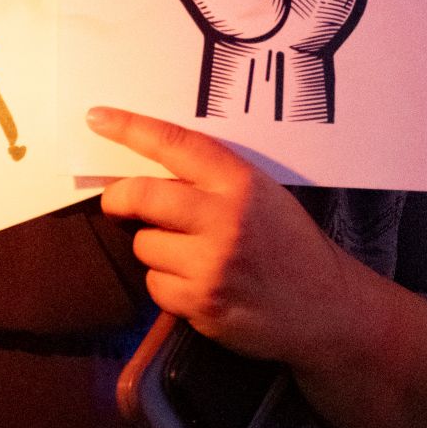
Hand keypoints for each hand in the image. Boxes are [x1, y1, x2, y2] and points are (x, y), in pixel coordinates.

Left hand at [91, 106, 353, 369]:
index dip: (130, 128)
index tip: (97, 118)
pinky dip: (168, 287)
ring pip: (144, 245)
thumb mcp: (262, 196)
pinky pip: (155, 285)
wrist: (329, 309)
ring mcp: (212, 264)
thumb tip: (144, 173)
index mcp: (240, 183)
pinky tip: (200, 288)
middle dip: (119, 199)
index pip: (175, 144)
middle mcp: (224, 219)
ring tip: (193, 258)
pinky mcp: (203, 303)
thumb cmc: (288, 245)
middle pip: (142, 195)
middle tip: (118, 203)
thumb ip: (211, 182)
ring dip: (155, 250)